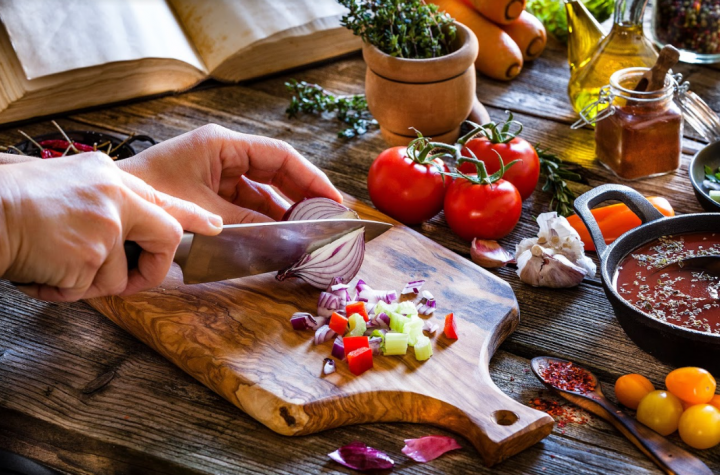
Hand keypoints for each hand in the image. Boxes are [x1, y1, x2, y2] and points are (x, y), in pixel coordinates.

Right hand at [0, 153, 222, 300]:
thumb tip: (120, 223)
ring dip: (85, 282)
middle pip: (166, 237)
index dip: (193, 216)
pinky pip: (87, 291)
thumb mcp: (65, 181)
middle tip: (135, 276)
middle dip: (154, 267)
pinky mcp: (91, 259)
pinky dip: (61, 290)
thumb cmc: (9, 198)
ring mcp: (107, 229)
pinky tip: (39, 270)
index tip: (214, 226)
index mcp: (110, 178)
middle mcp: (116, 199)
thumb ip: (100, 199)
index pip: (164, 200)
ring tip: (51, 261)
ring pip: (117, 278)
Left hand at [118, 124, 341, 222]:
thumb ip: (251, 225)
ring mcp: (214, 172)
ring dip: (282, 211)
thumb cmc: (150, 200)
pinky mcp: (207, 191)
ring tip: (305, 232)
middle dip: (301, 195)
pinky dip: (261, 220)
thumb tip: (288, 237)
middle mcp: (222, 154)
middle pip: (275, 172)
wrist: (110, 211)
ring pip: (261, 191)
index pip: (280, 156)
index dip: (310, 178)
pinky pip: (244, 204)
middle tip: (325, 220)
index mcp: (222, 145)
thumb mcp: (206, 214)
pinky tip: (276, 236)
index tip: (331, 200)